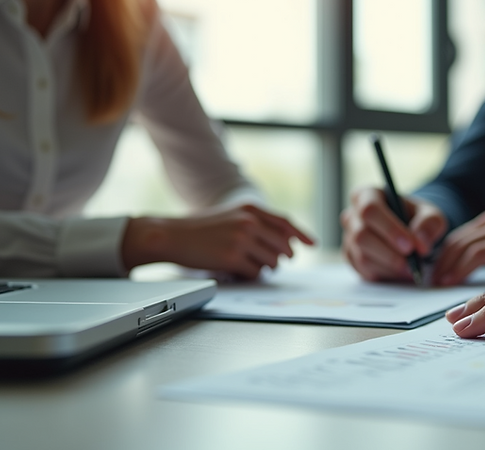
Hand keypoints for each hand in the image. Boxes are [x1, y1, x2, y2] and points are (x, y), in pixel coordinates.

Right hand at [121, 204, 314, 278]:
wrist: (172, 234)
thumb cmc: (201, 227)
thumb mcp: (231, 214)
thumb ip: (256, 222)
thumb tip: (284, 240)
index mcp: (250, 209)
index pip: (285, 223)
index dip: (301, 235)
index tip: (312, 244)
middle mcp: (249, 222)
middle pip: (282, 246)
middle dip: (282, 257)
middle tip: (275, 262)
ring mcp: (241, 240)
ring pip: (271, 262)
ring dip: (265, 267)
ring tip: (251, 264)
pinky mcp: (232, 258)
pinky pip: (255, 272)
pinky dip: (251, 274)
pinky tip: (239, 270)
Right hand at [340, 186, 446, 281]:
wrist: (410, 232)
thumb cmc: (416, 218)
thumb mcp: (430, 215)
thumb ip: (430, 223)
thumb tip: (421, 242)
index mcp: (368, 195)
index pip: (370, 209)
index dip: (389, 229)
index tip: (410, 246)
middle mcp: (352, 215)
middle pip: (362, 235)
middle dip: (389, 254)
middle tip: (412, 265)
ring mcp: (349, 237)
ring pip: (362, 256)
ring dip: (388, 267)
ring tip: (410, 270)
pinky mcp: (351, 257)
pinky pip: (363, 270)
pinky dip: (383, 275)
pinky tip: (399, 273)